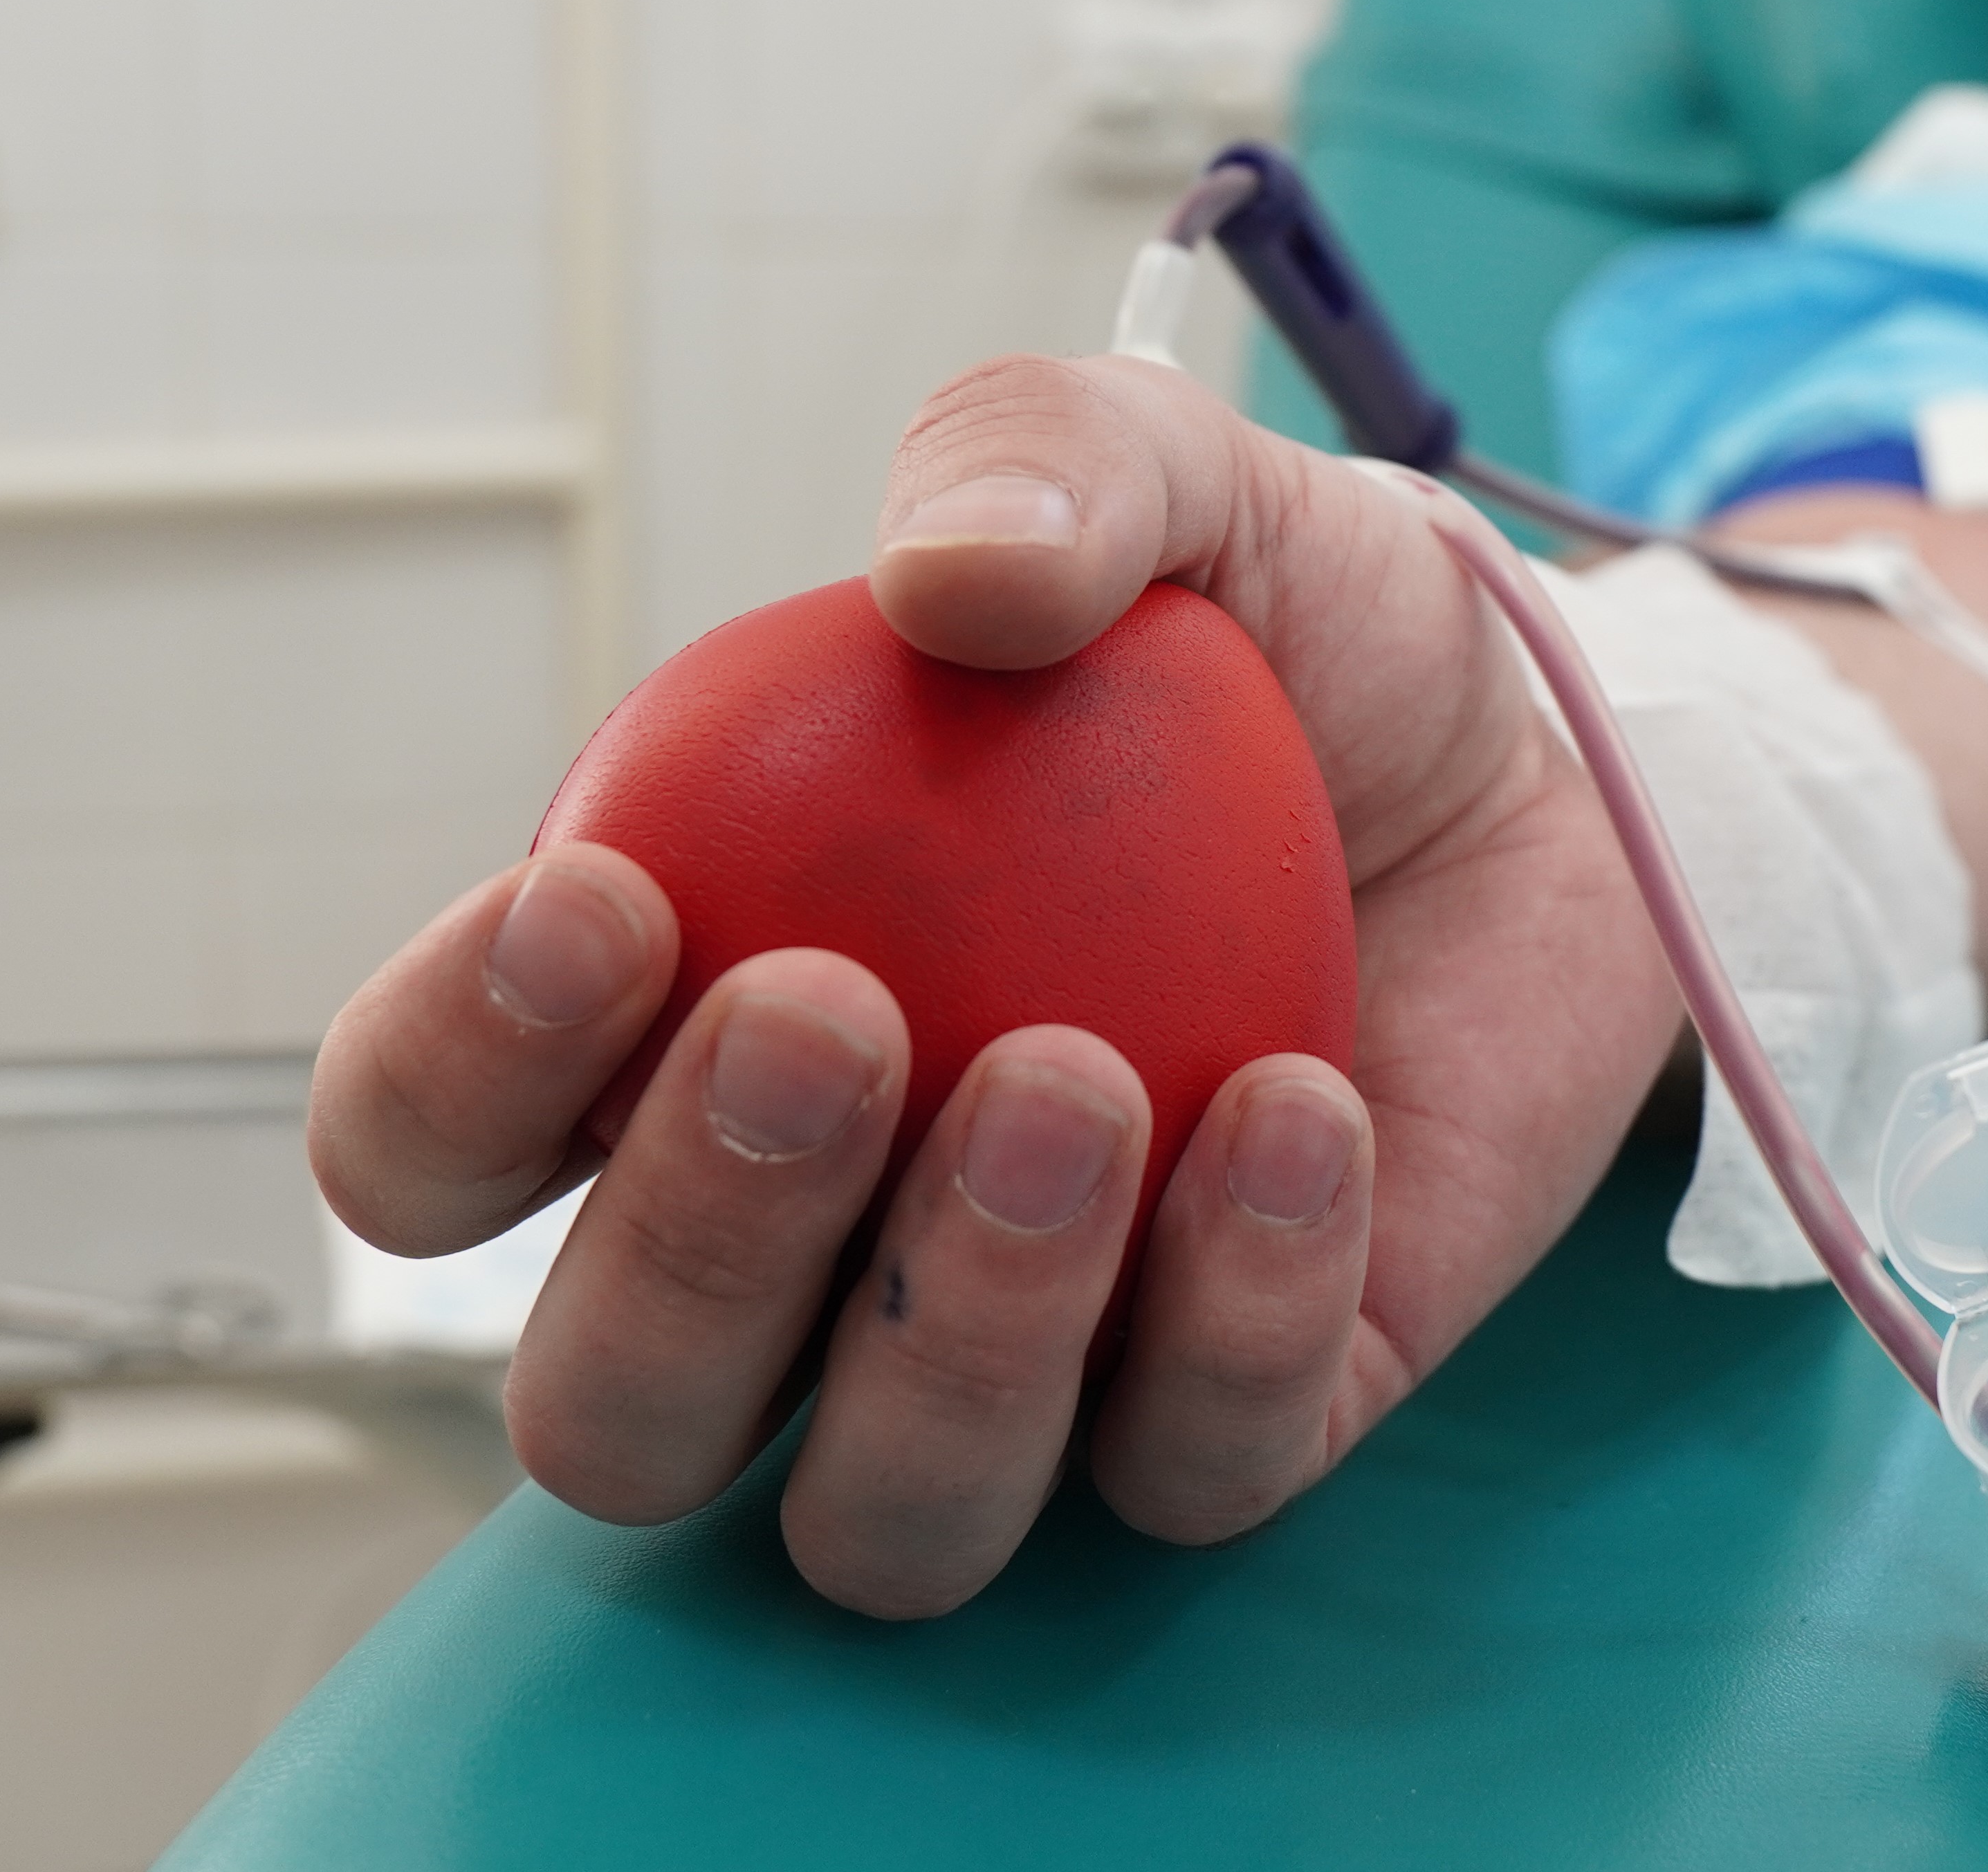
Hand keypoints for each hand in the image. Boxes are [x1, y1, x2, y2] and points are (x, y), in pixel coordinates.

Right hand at [311, 355, 1685, 1617]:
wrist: (1550, 758)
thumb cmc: (1283, 645)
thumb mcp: (1167, 489)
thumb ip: (1035, 467)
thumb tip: (949, 576)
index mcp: (686, 1037)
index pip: (437, 1149)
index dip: (453, 1074)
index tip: (602, 902)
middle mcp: (820, 1252)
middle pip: (616, 1415)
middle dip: (690, 1250)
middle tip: (836, 1014)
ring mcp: (1032, 1365)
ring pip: (886, 1521)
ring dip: (955, 1330)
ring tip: (1078, 1076)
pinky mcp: (1246, 1408)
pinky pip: (1189, 1465)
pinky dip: (1233, 1306)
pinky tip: (1300, 1114)